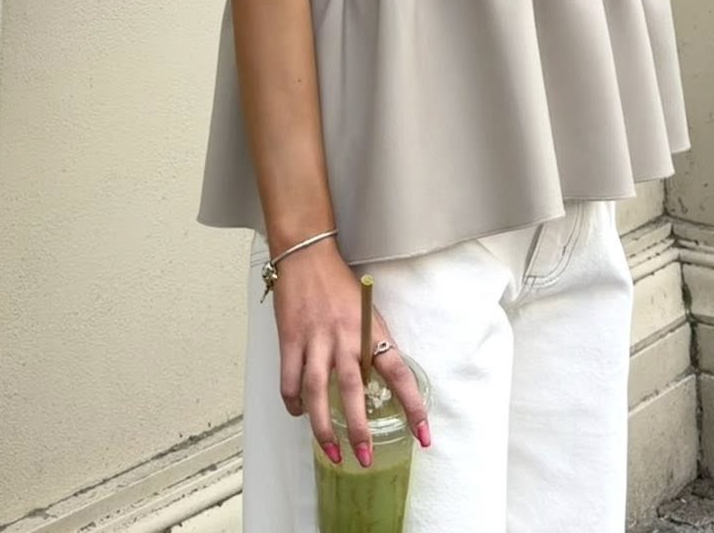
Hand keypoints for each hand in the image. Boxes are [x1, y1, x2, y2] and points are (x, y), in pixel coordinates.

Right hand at [273, 243, 429, 464]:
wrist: (307, 256)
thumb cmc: (339, 285)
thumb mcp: (368, 312)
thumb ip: (371, 345)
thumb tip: (376, 383)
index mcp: (370, 330)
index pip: (399, 372)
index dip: (413, 406)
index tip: (423, 435)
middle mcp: (344, 337)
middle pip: (352, 390)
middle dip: (359, 429)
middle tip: (364, 458)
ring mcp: (315, 339)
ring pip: (317, 392)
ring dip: (323, 428)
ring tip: (332, 452)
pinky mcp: (290, 340)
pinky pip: (290, 381)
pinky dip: (294, 403)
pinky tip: (299, 414)